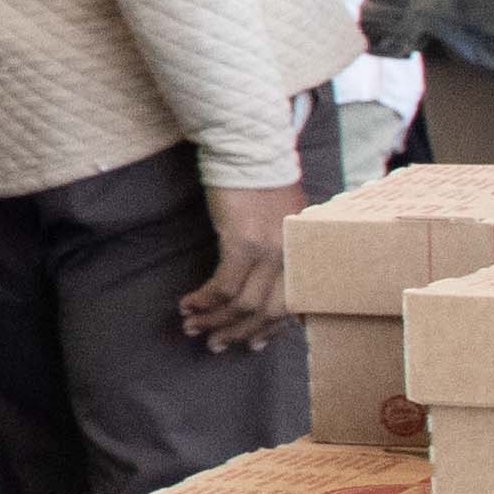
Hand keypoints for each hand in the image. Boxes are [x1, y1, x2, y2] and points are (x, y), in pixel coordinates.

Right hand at [180, 176, 301, 346]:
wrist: (252, 149)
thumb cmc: (265, 181)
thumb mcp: (285, 220)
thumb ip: (283, 249)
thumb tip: (268, 280)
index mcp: (305, 255)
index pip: (292, 307)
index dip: (269, 331)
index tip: (250, 343)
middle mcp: (292, 258)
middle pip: (266, 312)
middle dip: (237, 333)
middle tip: (214, 344)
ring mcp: (269, 251)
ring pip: (242, 303)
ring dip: (214, 320)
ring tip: (192, 327)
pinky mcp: (242, 242)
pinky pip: (223, 285)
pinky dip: (204, 300)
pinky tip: (188, 303)